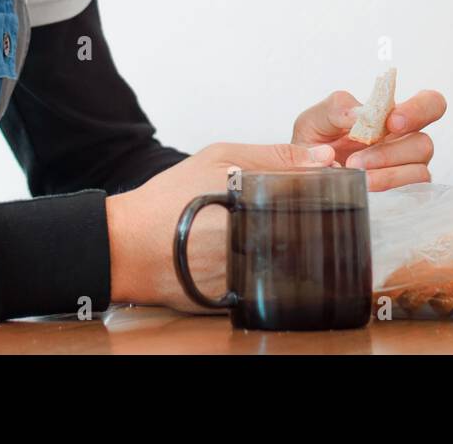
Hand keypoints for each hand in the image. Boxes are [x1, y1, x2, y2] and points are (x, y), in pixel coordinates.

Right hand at [105, 141, 334, 312]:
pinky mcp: (240, 297)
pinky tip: (241, 258)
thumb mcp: (220, 157)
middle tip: (268, 214)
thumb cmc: (171, 198)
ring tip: (248, 235)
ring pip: (290, 258)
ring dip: (282, 246)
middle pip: (305, 230)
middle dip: (298, 221)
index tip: (308, 189)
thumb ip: (273, 155)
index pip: (312, 197)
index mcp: (257, 200)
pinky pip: (268, 283)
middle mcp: (256, 238)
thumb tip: (324, 158)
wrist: (128, 244)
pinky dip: (263, 270)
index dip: (314, 192)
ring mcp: (249, 271)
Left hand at [291, 88, 445, 191]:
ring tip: (352, 172)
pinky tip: (363, 188)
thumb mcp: (315, 119)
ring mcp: (407, 171)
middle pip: (426, 143)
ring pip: (418, 170)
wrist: (302, 178)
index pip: (430, 104)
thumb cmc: (315, 144)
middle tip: (357, 159)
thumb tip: (359, 114)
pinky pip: (412, 193)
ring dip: (384, 172)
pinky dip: (387, 188)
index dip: (419, 111)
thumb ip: (337, 107)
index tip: (391, 122)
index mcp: (392, 118)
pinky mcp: (404, 195)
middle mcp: (406, 143)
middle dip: (392, 151)